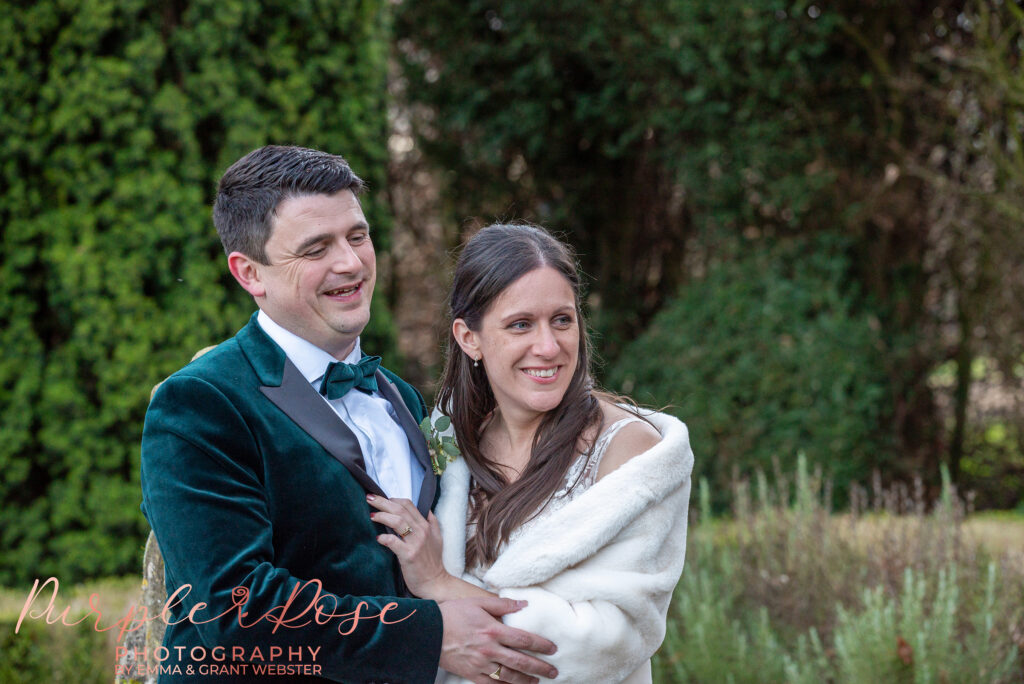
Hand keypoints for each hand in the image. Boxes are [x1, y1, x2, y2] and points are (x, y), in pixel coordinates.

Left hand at [367, 495, 449, 597]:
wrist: (435, 582)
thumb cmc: (433, 562)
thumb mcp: (437, 538)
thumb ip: (432, 522)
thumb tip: (426, 509)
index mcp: (426, 525)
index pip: (408, 504)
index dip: (393, 499)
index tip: (382, 499)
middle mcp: (421, 531)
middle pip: (400, 509)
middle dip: (383, 502)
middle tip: (370, 498)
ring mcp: (416, 543)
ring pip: (397, 521)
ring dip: (382, 516)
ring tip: (372, 515)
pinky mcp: (409, 555)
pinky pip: (393, 541)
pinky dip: (384, 537)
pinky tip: (378, 538)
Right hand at [438, 597, 558, 683]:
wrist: (427, 631)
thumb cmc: (452, 613)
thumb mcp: (477, 602)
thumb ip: (502, 603)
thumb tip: (523, 604)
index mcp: (493, 630)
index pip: (523, 639)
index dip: (541, 645)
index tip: (553, 649)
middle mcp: (489, 649)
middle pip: (521, 662)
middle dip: (540, 668)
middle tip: (553, 671)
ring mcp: (480, 664)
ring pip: (509, 677)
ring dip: (526, 681)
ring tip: (537, 682)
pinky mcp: (471, 674)